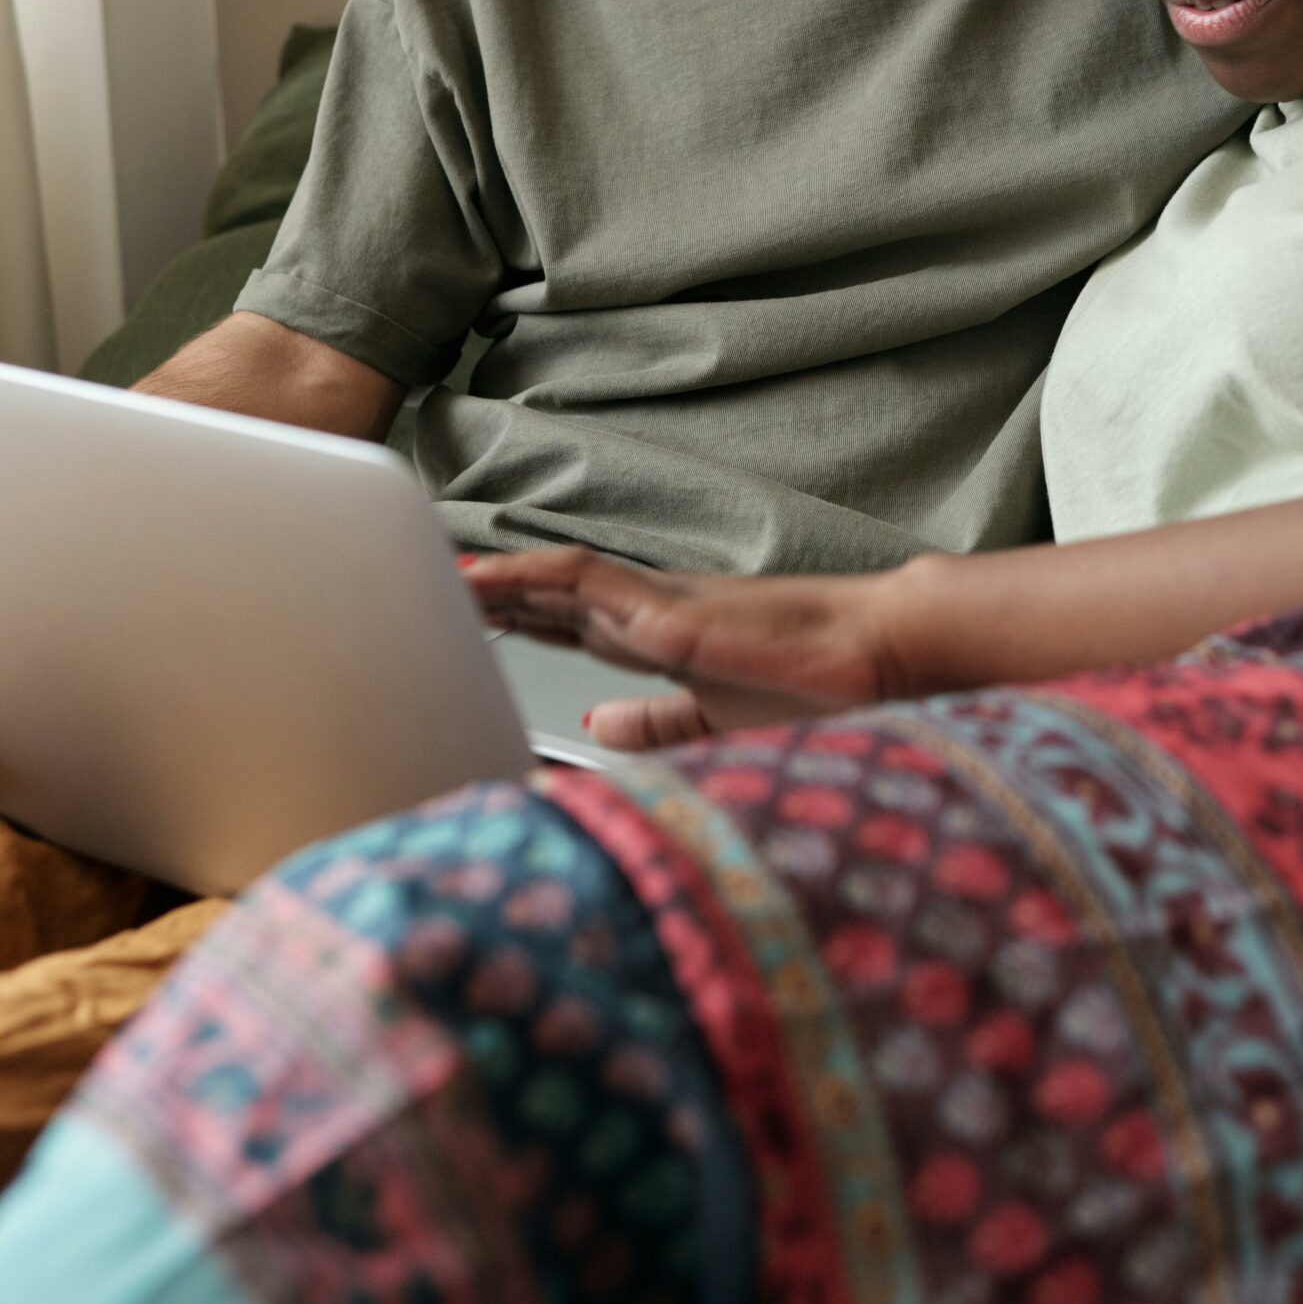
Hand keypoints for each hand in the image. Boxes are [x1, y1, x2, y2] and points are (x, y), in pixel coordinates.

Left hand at [463, 546, 905, 746]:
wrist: (874, 660)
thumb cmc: (811, 689)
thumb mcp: (714, 720)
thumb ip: (656, 722)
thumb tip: (601, 726)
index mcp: (660, 642)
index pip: (569, 624)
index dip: (516, 619)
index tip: (464, 622)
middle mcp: (648, 613)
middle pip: (550, 597)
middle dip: (490, 597)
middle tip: (426, 591)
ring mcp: (655, 602)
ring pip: (555, 581)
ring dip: (495, 580)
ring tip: (436, 577)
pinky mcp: (666, 605)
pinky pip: (582, 580)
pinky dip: (527, 578)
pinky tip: (485, 580)